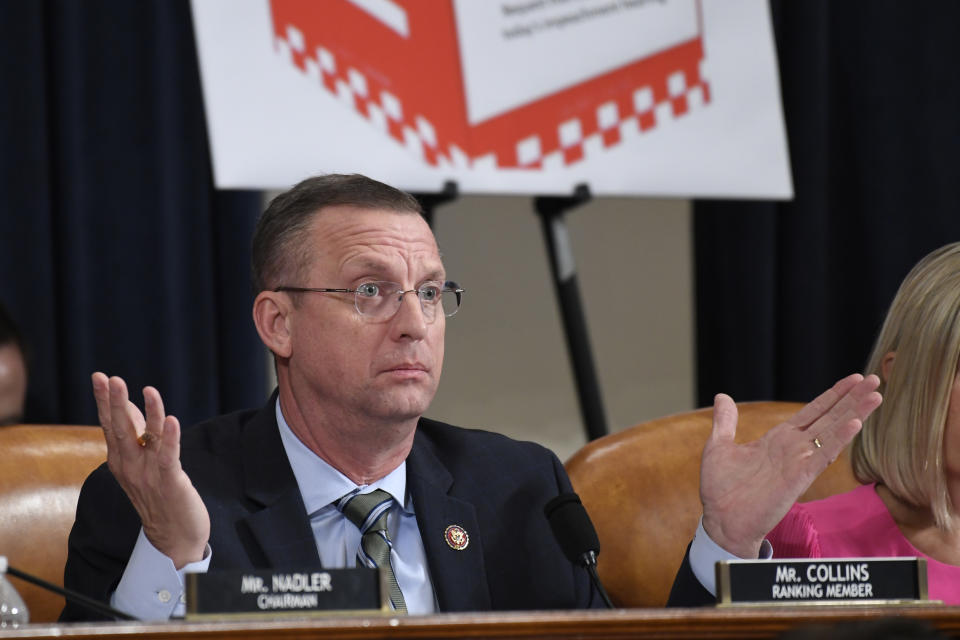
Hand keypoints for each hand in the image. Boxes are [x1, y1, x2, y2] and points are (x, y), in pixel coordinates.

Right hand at [91, 372, 209, 567]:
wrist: (173, 538)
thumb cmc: (158, 497)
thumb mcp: (141, 463)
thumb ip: (135, 436)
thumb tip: (127, 406)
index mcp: (121, 461)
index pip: (110, 425)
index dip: (104, 401)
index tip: (99, 377)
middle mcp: (131, 466)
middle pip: (120, 429)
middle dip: (114, 402)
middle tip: (109, 378)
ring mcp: (149, 475)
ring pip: (147, 438)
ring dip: (148, 413)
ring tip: (148, 389)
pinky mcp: (171, 482)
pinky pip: (169, 456)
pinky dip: (171, 438)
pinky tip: (172, 419)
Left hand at [700, 373, 881, 558]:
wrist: (721, 522)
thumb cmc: (721, 490)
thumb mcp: (720, 446)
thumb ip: (725, 421)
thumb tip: (723, 397)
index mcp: (778, 439)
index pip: (812, 411)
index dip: (833, 395)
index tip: (853, 379)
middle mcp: (793, 448)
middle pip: (829, 417)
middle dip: (852, 398)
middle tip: (874, 380)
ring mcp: (799, 461)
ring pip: (832, 432)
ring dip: (854, 413)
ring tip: (875, 395)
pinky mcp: (799, 477)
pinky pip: (822, 454)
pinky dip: (838, 438)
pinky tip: (855, 422)